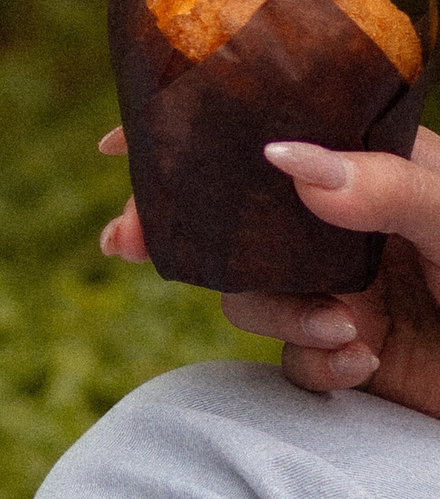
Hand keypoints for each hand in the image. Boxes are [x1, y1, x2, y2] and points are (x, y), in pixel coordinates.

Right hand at [98, 121, 439, 416]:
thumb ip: (379, 186)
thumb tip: (282, 154)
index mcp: (366, 166)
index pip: (266, 133)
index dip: (188, 135)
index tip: (119, 144)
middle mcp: (342, 224)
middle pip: (232, 221)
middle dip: (182, 235)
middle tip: (131, 246)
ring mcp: (339, 289)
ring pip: (251, 296)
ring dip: (283, 315)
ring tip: (346, 328)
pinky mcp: (345, 355)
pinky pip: (289, 362)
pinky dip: (317, 365)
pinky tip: (366, 361)